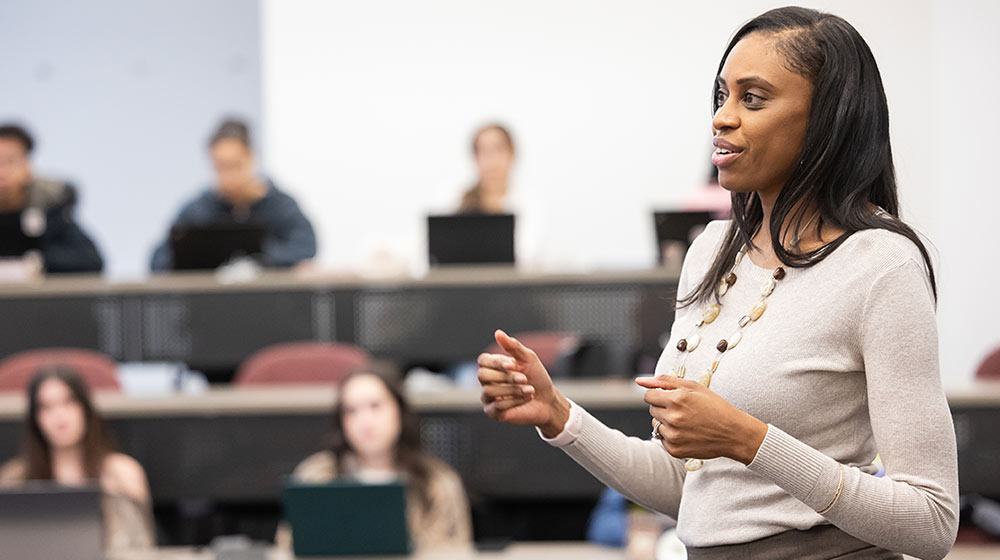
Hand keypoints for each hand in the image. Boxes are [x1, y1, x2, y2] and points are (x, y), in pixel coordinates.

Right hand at [478, 330, 570, 436]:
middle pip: (482, 375)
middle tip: (524, 379)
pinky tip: (525, 398)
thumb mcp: (528, 358)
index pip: (482, 361)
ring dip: (513, 390)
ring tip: (529, 390)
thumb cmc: (537, 377)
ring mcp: (488, 397)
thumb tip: (498, 333)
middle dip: (506, 377)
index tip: (513, 365)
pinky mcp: (493, 412)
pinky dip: (514, 401)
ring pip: (489, 391)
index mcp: (493, 366)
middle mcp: (487, 381)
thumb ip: (513, 346)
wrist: (548, 400)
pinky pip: (496, 406)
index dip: (496, 363)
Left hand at [636, 374, 767, 464]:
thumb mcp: (694, 388)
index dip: (659, 395)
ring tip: (686, 422)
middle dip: (663, 408)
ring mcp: (673, 436)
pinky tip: (687, 433)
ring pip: (655, 425)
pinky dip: (671, 436)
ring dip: (666, 422)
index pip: (649, 396)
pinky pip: (661, 439)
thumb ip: (665, 381)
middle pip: (652, 410)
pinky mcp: (674, 450)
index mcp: (676, 399)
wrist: (733, 433)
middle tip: (683, 410)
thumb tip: (639, 381)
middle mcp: (672, 418)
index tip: (670, 398)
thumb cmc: (715, 407)